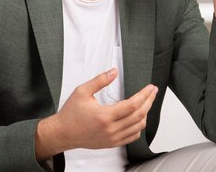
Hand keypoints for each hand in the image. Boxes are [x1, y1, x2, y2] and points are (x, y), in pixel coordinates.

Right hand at [35, 68, 157, 159]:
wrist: (62, 133)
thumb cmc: (70, 113)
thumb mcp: (82, 91)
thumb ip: (100, 80)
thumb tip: (114, 72)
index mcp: (104, 116)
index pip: (132, 105)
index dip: (144, 95)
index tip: (150, 87)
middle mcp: (110, 129)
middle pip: (139, 116)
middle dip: (149, 101)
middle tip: (153, 91)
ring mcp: (112, 138)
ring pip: (138, 127)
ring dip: (145, 113)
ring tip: (146, 102)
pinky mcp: (112, 143)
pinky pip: (132, 137)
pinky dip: (139, 126)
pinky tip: (138, 117)